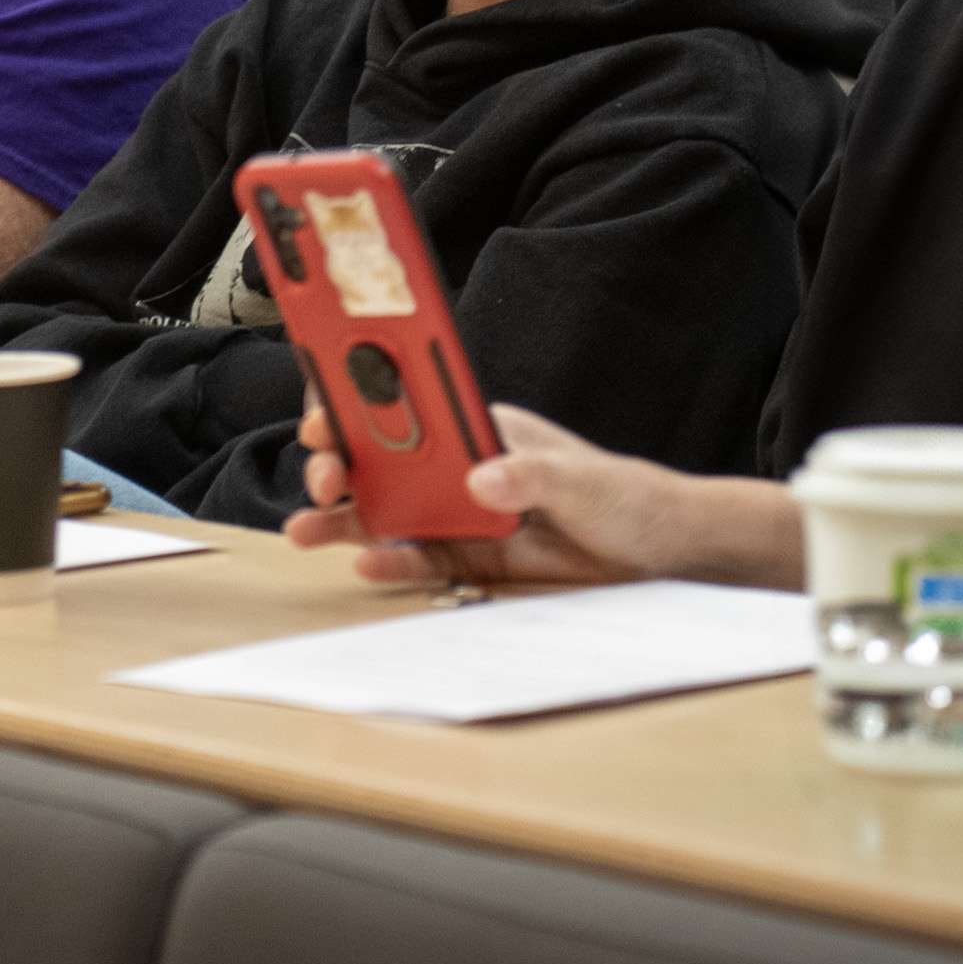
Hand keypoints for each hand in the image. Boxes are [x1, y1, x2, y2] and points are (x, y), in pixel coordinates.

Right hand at [281, 400, 707, 587]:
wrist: (658, 554)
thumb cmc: (625, 496)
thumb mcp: (582, 480)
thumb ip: (531, 477)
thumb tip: (480, 480)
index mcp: (479, 425)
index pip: (408, 402)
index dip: (360, 401)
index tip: (326, 413)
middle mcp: (459, 465)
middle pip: (384, 457)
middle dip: (341, 462)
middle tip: (323, 480)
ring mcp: (461, 511)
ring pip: (388, 508)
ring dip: (345, 516)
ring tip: (305, 529)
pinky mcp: (471, 556)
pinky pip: (419, 556)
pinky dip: (390, 559)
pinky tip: (364, 562)